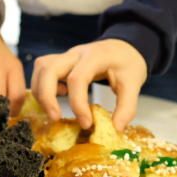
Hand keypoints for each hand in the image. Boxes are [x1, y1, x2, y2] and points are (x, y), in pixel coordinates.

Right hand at [31, 39, 146, 130]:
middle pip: (48, 68)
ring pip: (41, 67)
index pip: (77, 78)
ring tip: (54, 110)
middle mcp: (76, 53)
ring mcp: (66, 56)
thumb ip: (127, 107)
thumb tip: (115, 129)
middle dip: (46, 96)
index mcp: (95, 56)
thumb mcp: (135, 83)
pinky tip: (60, 96)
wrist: (123, 47)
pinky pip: (42, 71)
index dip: (78, 103)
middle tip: (55, 118)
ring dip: (41, 91)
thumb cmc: (127, 63)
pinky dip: (43, 86)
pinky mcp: (61, 62)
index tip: (86, 123)